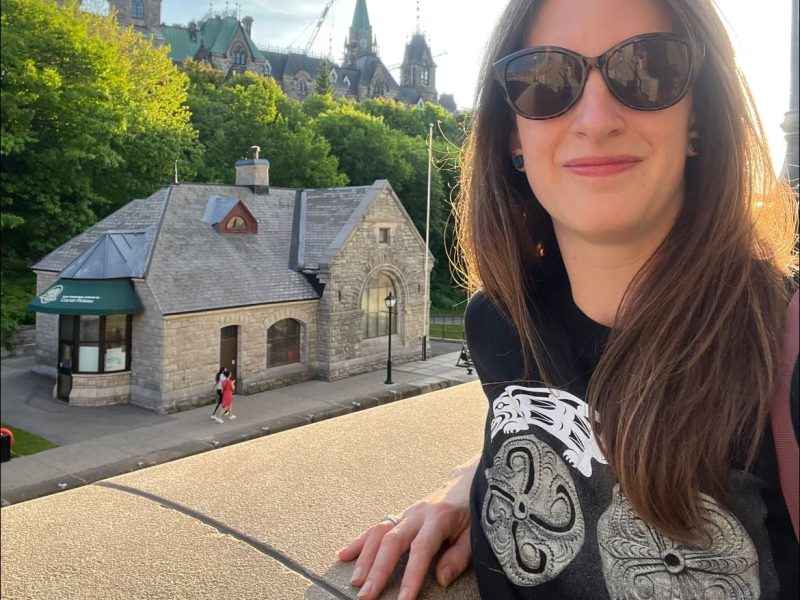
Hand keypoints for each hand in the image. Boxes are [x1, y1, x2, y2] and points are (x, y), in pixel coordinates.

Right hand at [337, 454, 478, 599]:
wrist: (465, 483)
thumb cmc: (471, 512)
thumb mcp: (473, 534)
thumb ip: (458, 557)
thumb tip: (441, 579)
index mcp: (439, 518)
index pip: (421, 550)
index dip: (411, 576)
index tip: (403, 599)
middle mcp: (417, 514)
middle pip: (392, 542)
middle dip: (378, 570)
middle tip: (367, 595)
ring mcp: (405, 513)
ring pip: (379, 534)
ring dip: (365, 559)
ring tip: (355, 582)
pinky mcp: (399, 515)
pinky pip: (375, 527)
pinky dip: (359, 542)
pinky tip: (344, 555)